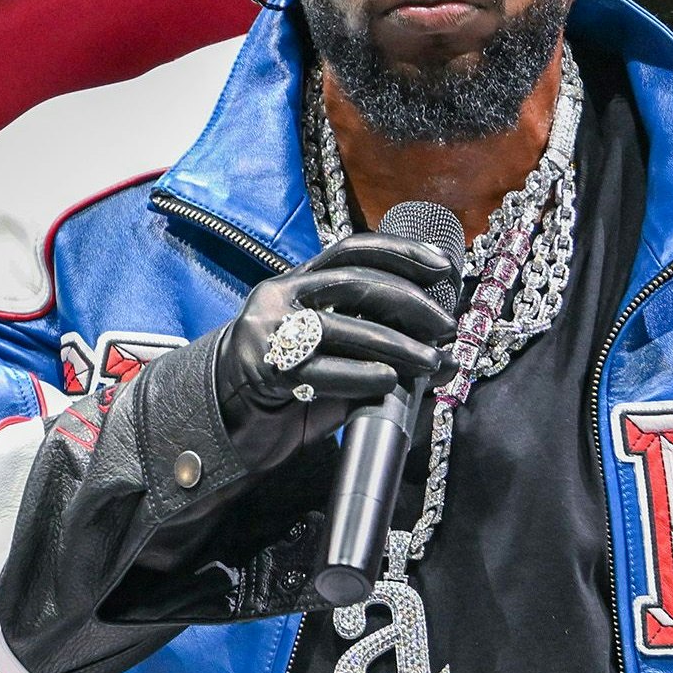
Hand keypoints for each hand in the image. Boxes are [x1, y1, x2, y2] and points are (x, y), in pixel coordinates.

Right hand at [212, 232, 457, 470]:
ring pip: (342, 327)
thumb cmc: (288, 385)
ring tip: (431, 361)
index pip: (352, 251)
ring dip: (397, 345)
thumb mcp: (328, 350)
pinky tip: (389, 381)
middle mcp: (279, 297)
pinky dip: (360, 374)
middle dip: (409, 301)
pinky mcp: (263, 371)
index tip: (443, 267)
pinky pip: (321, 370)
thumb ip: (371, 338)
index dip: (401, 252)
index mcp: (296, 282)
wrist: (226, 421)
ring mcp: (267, 332)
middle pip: (353, 282)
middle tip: (446, 325)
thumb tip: (440, 345)